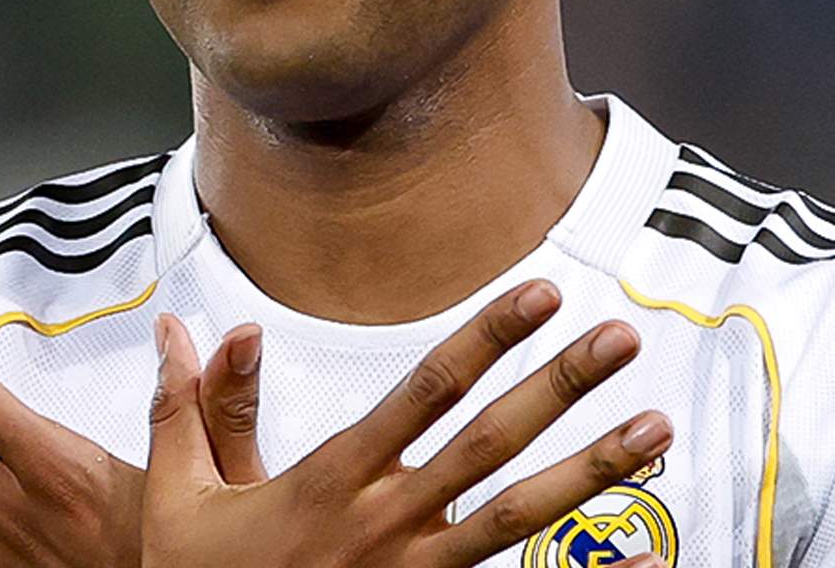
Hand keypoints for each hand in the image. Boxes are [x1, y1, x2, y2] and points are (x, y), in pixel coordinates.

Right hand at [141, 279, 673, 567]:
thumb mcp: (180, 497)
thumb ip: (194, 407)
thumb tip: (181, 328)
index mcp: (333, 481)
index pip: (427, 391)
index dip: (486, 337)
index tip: (541, 293)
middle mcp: (387, 524)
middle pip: (490, 443)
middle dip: (559, 386)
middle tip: (621, 339)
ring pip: (520, 517)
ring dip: (593, 470)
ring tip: (655, 428)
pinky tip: (647, 557)